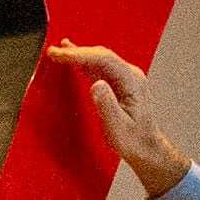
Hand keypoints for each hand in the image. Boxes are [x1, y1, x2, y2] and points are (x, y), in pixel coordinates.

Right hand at [48, 41, 194, 190]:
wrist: (145, 148)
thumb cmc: (135, 140)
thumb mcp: (118, 127)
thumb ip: (107, 105)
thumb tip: (96, 85)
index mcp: (132, 81)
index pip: (103, 60)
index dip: (80, 55)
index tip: (61, 54)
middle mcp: (130, 75)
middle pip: (100, 55)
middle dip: (76, 52)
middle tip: (54, 52)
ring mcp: (125, 78)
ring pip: (99, 59)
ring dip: (79, 54)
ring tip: (59, 51)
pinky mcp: (118, 84)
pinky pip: (99, 67)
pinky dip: (84, 62)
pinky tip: (74, 58)